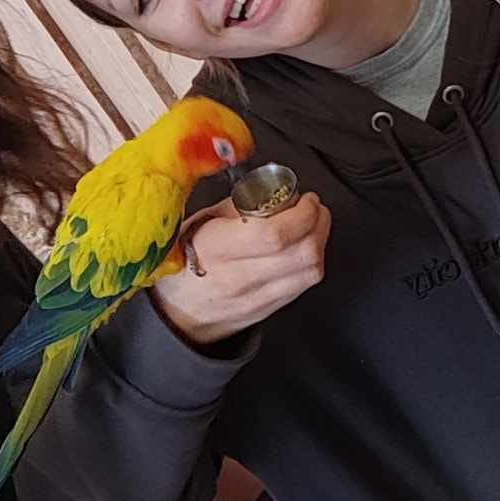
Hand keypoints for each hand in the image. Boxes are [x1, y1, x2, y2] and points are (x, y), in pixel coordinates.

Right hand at [151, 193, 329, 345]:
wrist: (179, 310)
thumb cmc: (186, 258)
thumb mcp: (201, 222)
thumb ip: (239, 204)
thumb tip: (274, 189)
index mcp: (217, 247)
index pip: (274, 234)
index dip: (301, 213)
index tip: (305, 199)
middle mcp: (239, 276)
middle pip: (302, 253)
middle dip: (318, 222)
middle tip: (313, 208)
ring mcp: (257, 297)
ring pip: (310, 271)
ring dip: (320, 241)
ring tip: (312, 225)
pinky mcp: (270, 309)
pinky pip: (305, 284)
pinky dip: (312, 261)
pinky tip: (303, 248)